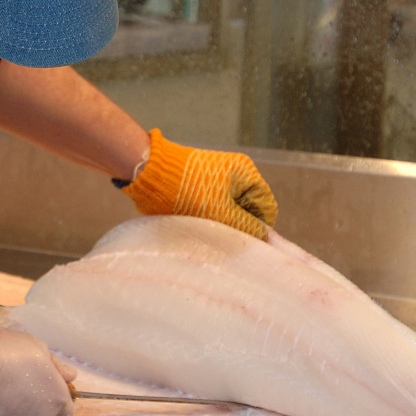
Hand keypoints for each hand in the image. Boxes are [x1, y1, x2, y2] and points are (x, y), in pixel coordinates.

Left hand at [118, 129, 277, 239]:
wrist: (149, 175)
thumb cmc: (188, 194)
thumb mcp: (223, 216)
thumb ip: (248, 227)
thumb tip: (263, 236)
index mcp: (246, 172)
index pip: (267, 206)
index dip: (261, 228)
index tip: (249, 244)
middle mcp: (234, 171)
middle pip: (248, 208)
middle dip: (240, 225)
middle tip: (225, 240)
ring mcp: (215, 177)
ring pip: (230, 210)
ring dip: (222, 223)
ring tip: (208, 232)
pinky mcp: (199, 185)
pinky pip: (212, 206)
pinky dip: (208, 217)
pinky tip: (197, 224)